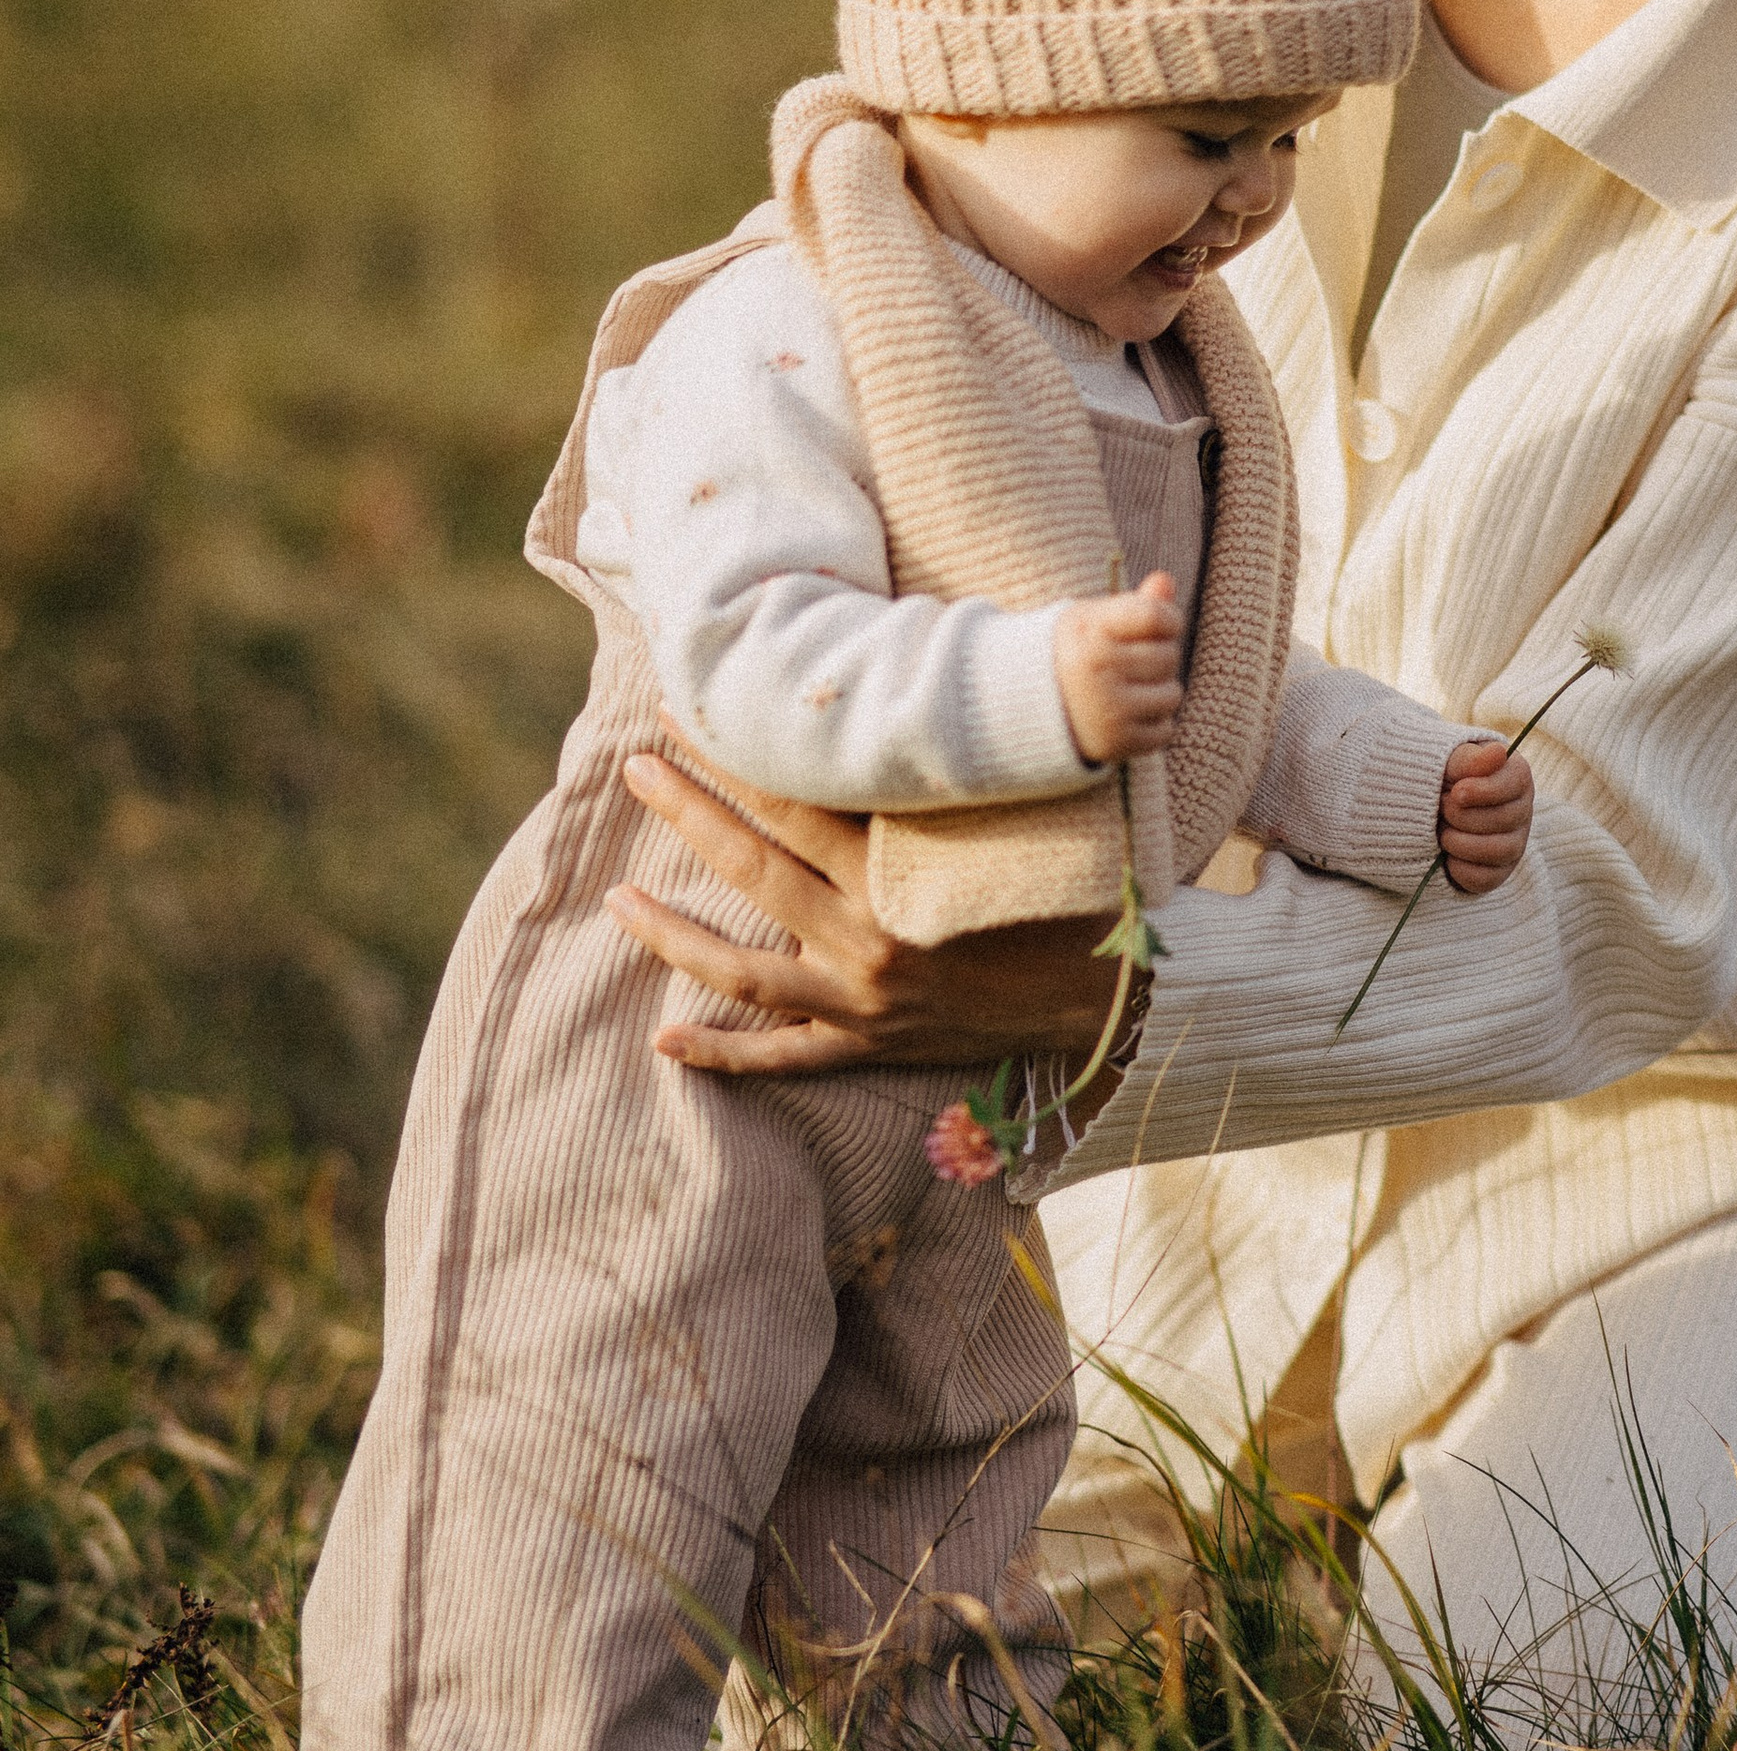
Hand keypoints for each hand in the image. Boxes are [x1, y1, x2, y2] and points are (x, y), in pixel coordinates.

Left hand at [605, 745, 1117, 1074]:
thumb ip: (952, 773)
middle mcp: (871, 937)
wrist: (1105, 999)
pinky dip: (722, 1054)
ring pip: (744, 969)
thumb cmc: (1067, 893)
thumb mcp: (1013, 822)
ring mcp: (861, 1000)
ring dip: (673, 933)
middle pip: (755, 867)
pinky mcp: (868, 1046)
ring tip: (617, 897)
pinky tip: (663, 1041)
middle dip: (688, 812)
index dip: (736, 753)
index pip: (799, 799)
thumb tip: (906, 692)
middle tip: (636, 767)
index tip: (688, 710)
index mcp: (903, 874)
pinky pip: (783, 1059)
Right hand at [1055, 570, 1185, 764]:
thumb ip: (1136, 603)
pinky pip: (1166, 730)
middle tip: (1130, 662)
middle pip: (1169, 655)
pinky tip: (1126, 715)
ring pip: (1172, 694)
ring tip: (1127, 689)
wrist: (1029, 707)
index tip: (1157, 626)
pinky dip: (1153, 724)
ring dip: (1159, 692)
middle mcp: (1096, 668)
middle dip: (1159, 656)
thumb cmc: (1076, 653)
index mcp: (1089, 630)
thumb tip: (1165, 581)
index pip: (1156, 616)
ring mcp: (1107, 709)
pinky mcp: (1116, 743)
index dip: (1168, 619)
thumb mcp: (1095, 620)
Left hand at [1437, 735, 1532, 895]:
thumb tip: (1498, 753)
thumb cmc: (1446, 777)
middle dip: (1463, 815)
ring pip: (1498, 851)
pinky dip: (1460, 868)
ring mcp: (1514, 844)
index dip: (1484, 791)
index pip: (1515, 784)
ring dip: (1460, 842)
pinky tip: (1446, 855)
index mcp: (1517, 777)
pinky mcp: (1498, 872)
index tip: (1456, 791)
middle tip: (1441, 806)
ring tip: (1442, 831)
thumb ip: (1470, 759)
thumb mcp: (1451, 761)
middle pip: (1505, 819)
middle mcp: (1522, 811)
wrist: (1429, 806)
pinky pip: (1485, 878)